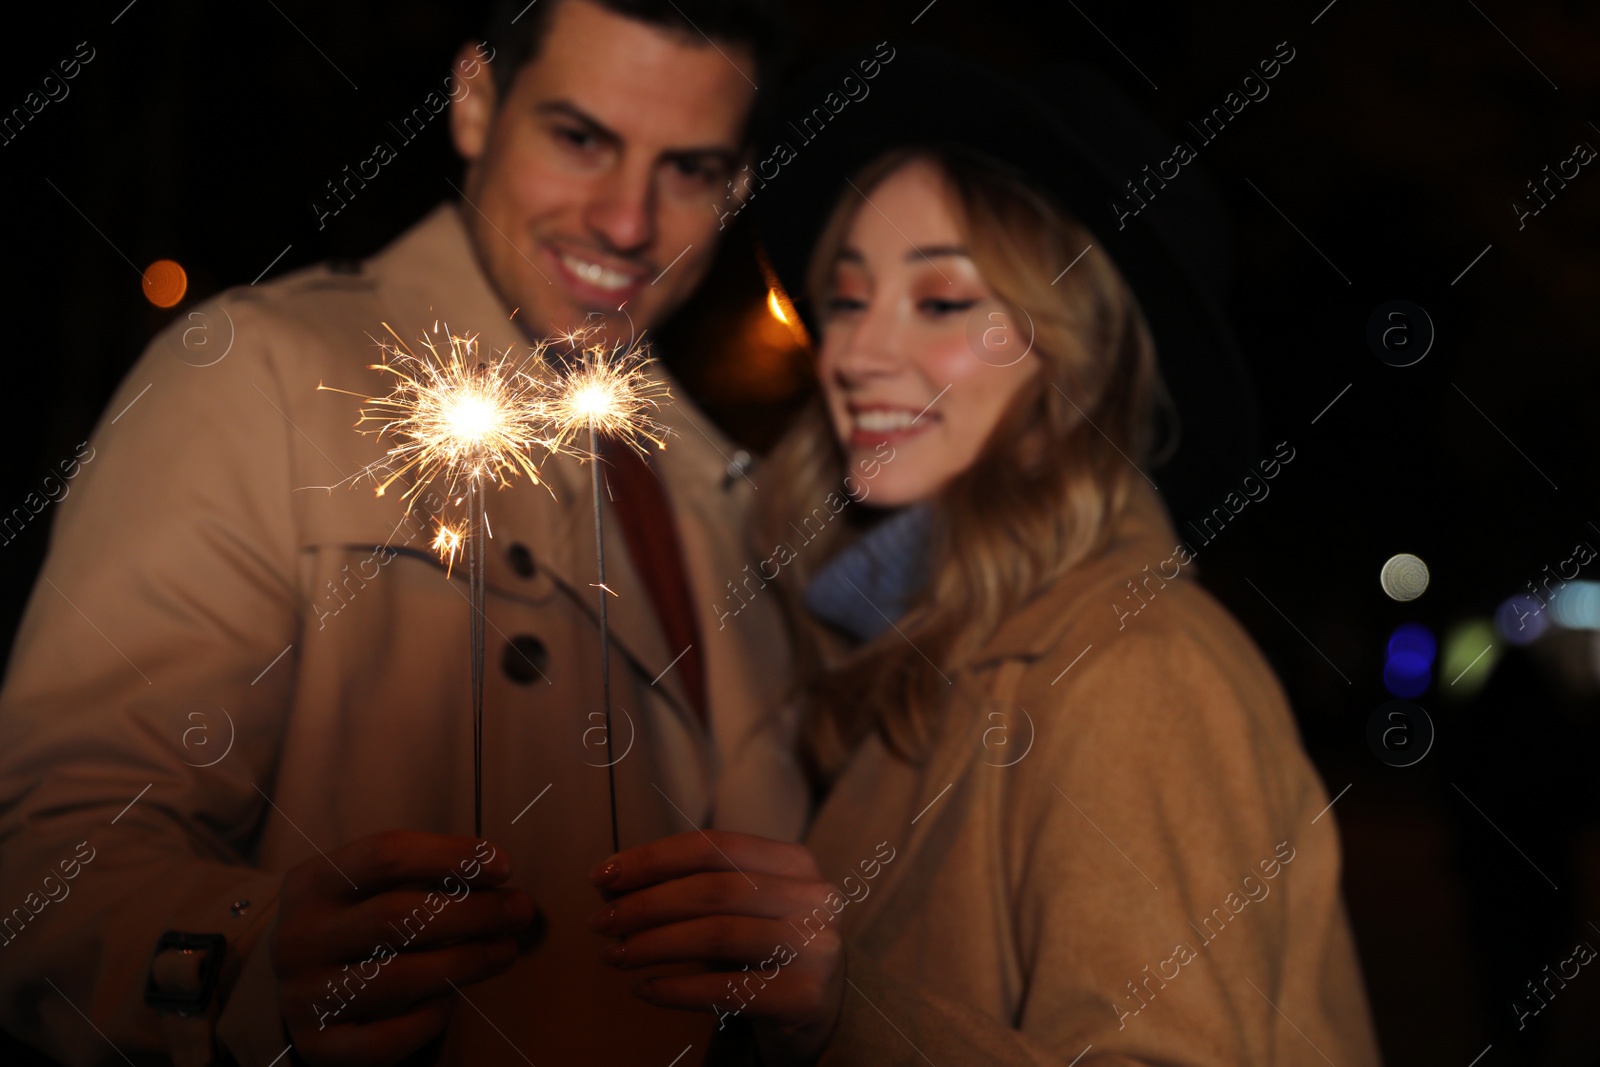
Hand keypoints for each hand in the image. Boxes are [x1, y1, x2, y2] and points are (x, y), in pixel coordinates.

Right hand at [273, 830, 537, 1065]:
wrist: (274, 988)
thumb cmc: (345, 926)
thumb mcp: (361, 888)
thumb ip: (418, 877)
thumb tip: (495, 875)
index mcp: (313, 884)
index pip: (386, 855)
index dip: (451, 856)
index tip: (503, 865)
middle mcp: (301, 937)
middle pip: (397, 915)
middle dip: (473, 912)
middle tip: (520, 910)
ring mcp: (305, 995)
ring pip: (399, 978)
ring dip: (466, 962)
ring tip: (506, 950)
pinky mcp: (318, 1044)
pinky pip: (387, 1038)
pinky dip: (430, 1018)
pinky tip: (455, 998)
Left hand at [588, 830, 845, 1064]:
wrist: (820, 1013)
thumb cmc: (763, 951)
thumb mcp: (733, 911)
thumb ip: (683, 890)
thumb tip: (609, 883)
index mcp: (794, 861)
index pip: (714, 846)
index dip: (653, 858)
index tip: (602, 875)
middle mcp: (813, 898)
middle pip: (712, 889)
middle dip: (645, 905)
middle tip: (601, 924)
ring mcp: (816, 947)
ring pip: (717, 935)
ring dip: (653, 946)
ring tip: (615, 956)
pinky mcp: (806, 996)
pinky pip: (726, 989)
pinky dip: (675, 989)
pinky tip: (645, 989)